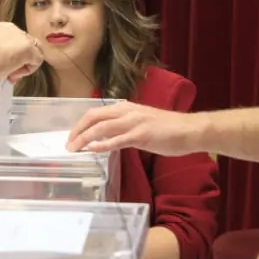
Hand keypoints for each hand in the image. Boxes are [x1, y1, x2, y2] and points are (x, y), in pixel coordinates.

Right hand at [0, 22, 42, 81]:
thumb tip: (2, 65)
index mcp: (3, 28)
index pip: (16, 42)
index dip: (13, 58)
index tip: (4, 67)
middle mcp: (14, 29)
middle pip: (26, 47)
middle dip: (20, 62)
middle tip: (9, 74)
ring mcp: (22, 38)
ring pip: (33, 53)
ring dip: (23, 67)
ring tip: (9, 75)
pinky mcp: (28, 49)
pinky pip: (37, 61)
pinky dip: (28, 70)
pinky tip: (14, 73)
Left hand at [66, 101, 204, 155]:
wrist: (190, 130)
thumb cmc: (169, 129)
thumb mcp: (142, 123)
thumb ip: (125, 128)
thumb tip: (108, 138)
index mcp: (127, 108)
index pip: (96, 112)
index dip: (81, 124)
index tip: (72, 135)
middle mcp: (128, 112)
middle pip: (93, 117)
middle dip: (77, 130)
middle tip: (68, 143)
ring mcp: (134, 122)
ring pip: (101, 127)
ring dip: (84, 138)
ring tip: (74, 149)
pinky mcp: (141, 135)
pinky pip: (116, 140)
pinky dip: (102, 145)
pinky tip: (92, 150)